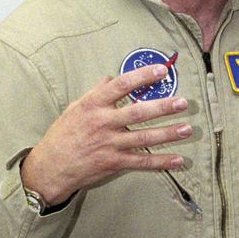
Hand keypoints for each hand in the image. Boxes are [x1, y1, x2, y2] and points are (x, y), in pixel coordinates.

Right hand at [18, 61, 191, 205]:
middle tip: (183, 102)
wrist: (51, 167)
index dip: (143, 76)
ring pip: (144, 138)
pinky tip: (177, 160)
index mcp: (93, 105)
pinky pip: (141, 162)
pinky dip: (161, 162)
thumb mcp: (75, 108)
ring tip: (187, 129)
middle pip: (138, 112)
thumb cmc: (62, 135)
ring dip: (168, 134)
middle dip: (163, 106)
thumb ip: (95, 93)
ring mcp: (109, 144)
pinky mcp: (114, 163)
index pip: (121, 85)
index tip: (161, 70)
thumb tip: (110, 77)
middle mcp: (103, 123)